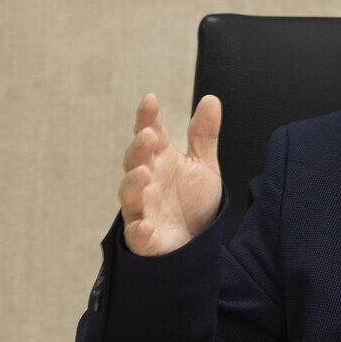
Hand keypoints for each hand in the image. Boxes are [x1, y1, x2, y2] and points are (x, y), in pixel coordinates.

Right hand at [119, 93, 222, 255]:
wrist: (196, 242)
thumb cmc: (192, 201)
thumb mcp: (203, 165)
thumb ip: (204, 135)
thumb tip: (210, 99)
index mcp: (160, 160)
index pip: (151, 134)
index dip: (148, 117)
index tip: (150, 99)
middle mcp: (147, 181)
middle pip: (135, 161)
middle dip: (139, 148)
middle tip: (148, 135)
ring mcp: (142, 209)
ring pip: (129, 195)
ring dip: (133, 183)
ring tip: (143, 172)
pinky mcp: (143, 238)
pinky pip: (136, 234)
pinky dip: (139, 230)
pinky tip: (145, 225)